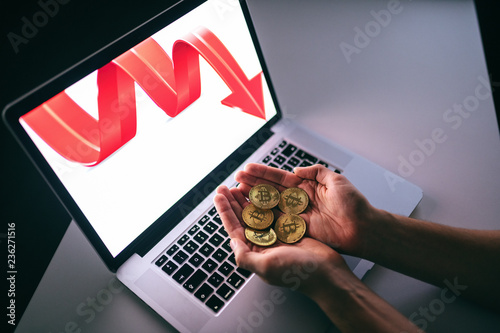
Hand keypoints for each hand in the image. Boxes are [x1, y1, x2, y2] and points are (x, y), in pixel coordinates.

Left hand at [213, 185, 349, 295]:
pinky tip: (262, 192)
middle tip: (226, 186)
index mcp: (254, 252)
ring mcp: (276, 236)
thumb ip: (245, 257)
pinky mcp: (289, 230)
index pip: (234, 228)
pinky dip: (267, 202)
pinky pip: (274, 212)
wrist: (327, 273)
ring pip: (257, 214)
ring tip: (240, 186)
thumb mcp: (266, 266)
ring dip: (248, 200)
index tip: (219, 195)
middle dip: (233, 202)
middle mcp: (263, 244)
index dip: (225, 211)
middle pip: (243, 219)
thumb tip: (231, 242)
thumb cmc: (298, 273)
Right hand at [233, 163, 376, 255]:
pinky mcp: (297, 229)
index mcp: (306, 186)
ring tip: (237, 193)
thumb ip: (315, 172)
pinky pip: (277, 222)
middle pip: (270, 191)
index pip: (279, 178)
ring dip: (253, 200)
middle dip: (252, 184)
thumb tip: (296, 170)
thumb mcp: (336, 180)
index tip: (247, 169)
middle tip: (236, 180)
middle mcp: (298, 200)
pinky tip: (250, 213)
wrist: (362, 228)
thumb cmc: (354, 204)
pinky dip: (263, 218)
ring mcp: (296, 215)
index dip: (262, 173)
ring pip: (270, 206)